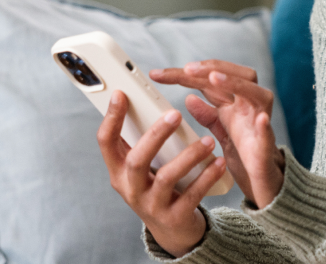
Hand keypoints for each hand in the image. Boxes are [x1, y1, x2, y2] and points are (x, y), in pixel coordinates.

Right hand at [97, 91, 226, 257]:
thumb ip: (148, 139)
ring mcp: (150, 205)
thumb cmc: (160, 186)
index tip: (122, 94)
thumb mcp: (146, 166)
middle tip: (175, 113)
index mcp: (119, 170)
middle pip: (136, 160)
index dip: (111, 119)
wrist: (174, 230)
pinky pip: (191, 196)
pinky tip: (219, 163)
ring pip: (166, 178)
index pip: (106, 143)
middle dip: (155, 135)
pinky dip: (206, 177)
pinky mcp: (174, 218)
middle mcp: (130, 188)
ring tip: (209, 141)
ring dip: (189, 156)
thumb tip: (156, 102)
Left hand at [150, 60, 284, 208]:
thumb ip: (207, 114)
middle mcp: (251, 106)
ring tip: (214, 79)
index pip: (213, 79)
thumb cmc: (243, 152)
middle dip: (212, 68)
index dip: (187, 73)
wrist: (262, 180)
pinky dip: (264, 126)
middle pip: (238, 76)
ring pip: (257, 94)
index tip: (158, 74)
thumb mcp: (220, 131)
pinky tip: (260, 119)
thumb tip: (189, 98)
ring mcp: (260, 123)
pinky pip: (268, 133)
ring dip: (236, 84)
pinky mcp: (265, 147)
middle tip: (188, 69)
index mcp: (236, 102)